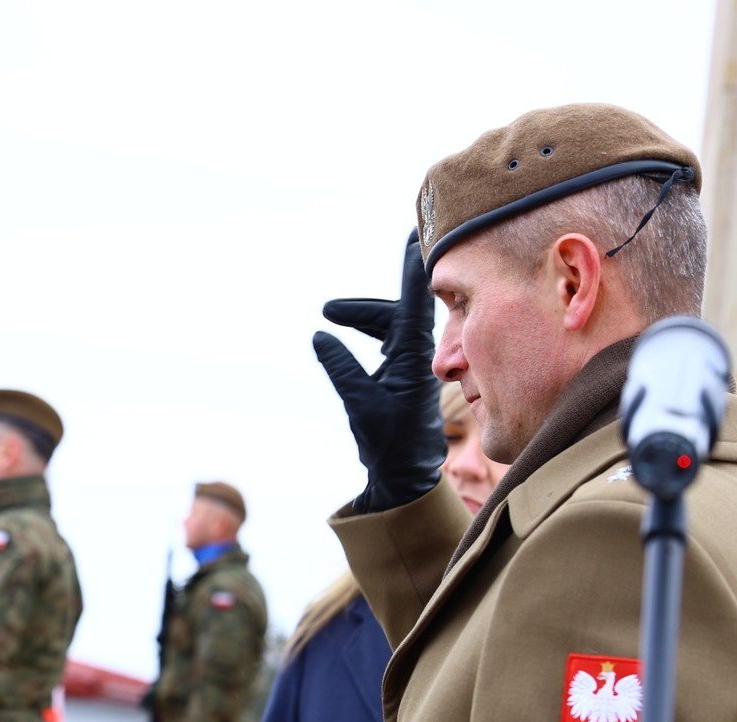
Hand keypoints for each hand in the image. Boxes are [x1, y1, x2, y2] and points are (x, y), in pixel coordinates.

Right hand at [311, 231, 445, 511]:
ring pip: (387, 325)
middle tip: (329, 309)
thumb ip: (340, 368)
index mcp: (411, 357)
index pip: (412, 301)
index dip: (411, 267)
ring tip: (330, 317)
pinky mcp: (403, 373)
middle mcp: (415, 354)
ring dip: (360, 320)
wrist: (406, 473)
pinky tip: (346, 333)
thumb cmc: (388, 442)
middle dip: (360, 309)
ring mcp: (410, 363)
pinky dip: (368, 332)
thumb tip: (320, 338)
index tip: (414, 234)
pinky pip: (387, 339)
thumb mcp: (359, 404)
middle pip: (392, 313)